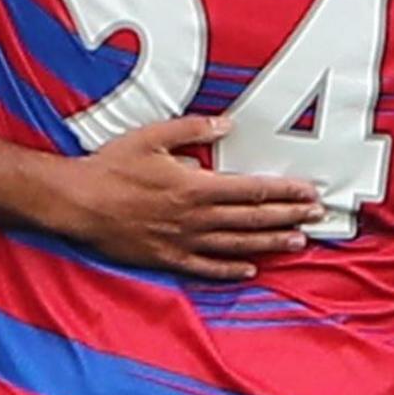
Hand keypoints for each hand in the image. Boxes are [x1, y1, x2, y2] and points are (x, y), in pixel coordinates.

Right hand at [44, 116, 322, 280]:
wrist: (77, 203)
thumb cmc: (110, 167)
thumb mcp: (150, 137)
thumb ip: (191, 130)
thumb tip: (226, 125)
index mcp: (195, 185)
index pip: (251, 189)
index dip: (284, 191)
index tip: (309, 192)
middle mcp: (196, 217)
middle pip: (252, 218)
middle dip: (288, 216)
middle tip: (316, 217)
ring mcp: (183, 241)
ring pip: (238, 244)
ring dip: (270, 243)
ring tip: (297, 242)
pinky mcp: (168, 257)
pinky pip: (207, 267)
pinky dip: (231, 269)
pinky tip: (251, 269)